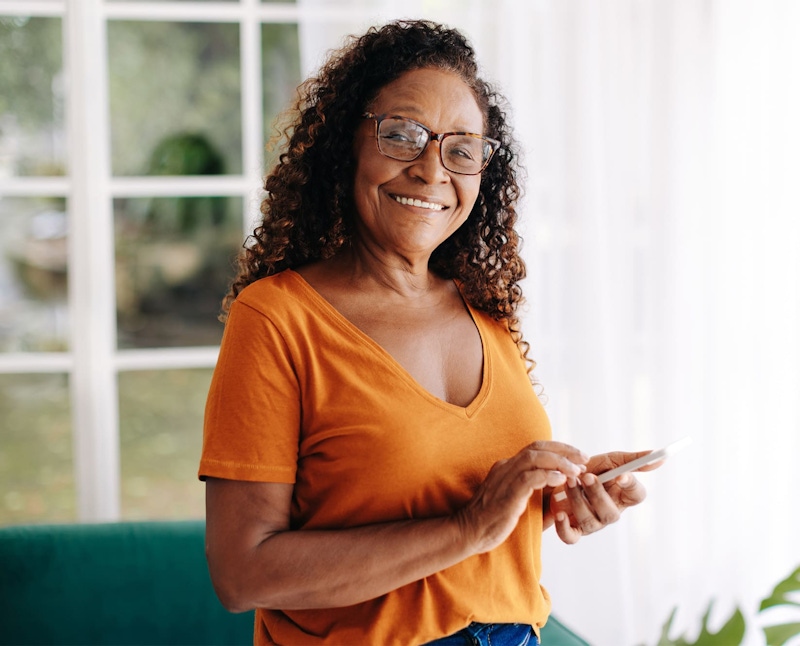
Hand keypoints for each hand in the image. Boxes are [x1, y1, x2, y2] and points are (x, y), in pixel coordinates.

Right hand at [456, 441, 587, 553]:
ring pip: (535, 458)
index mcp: (508, 467)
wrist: (469, 531)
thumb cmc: (494, 520)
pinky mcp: (507, 493)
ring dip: (559, 462)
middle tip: (584, 458)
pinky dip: (547, 476)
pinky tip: (560, 480)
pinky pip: (529, 478)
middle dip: (564, 450)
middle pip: (538, 447)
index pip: (536, 448)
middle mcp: (506, 466)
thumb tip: (563, 500)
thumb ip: (538, 498)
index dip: (559, 449)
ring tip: (576, 470)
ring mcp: (505, 478)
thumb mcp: (519, 503)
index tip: (578, 457)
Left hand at [548, 450, 661, 544]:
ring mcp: (592, 524)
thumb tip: (660, 456)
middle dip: (598, 494)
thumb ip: (634, 460)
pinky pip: (570, 537)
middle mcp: (609, 512)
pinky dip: (564, 528)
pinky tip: (560, 513)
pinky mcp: (572, 530)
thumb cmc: (590, 470)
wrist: (558, 477)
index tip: (621, 475)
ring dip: (578, 500)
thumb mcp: (611, 461)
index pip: (636, 495)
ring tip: (568, 481)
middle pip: (611, 513)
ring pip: (589, 521)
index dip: (630, 486)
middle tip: (586, 476)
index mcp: (622, 496)